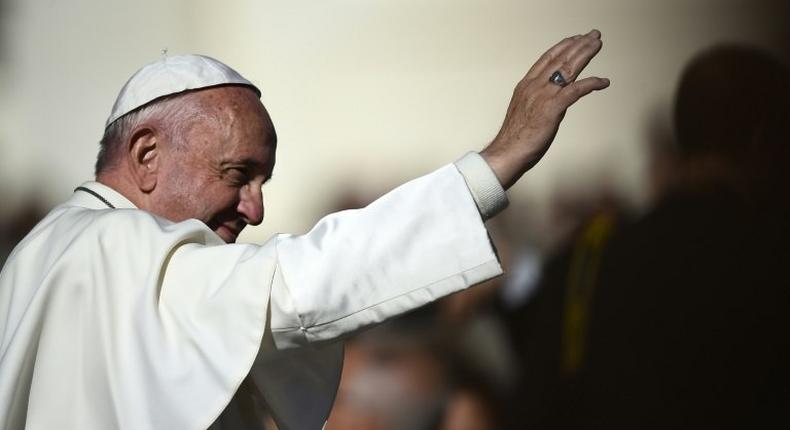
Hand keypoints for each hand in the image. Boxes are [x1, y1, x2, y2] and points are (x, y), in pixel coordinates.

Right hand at [481, 30, 609, 188]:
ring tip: (598, 44)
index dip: (562, 47)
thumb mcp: (524, 111)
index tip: (574, 39)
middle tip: (593, 35)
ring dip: (585, 54)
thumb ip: (538, 101)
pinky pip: (576, 90)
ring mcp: (543, 96)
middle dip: (578, 45)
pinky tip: (603, 81)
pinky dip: (591, 83)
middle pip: (560, 59)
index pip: (546, 59)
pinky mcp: (552, 108)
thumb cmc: (515, 137)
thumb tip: (554, 101)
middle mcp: (534, 86)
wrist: (507, 151)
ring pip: (568, 68)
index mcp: (526, 86)